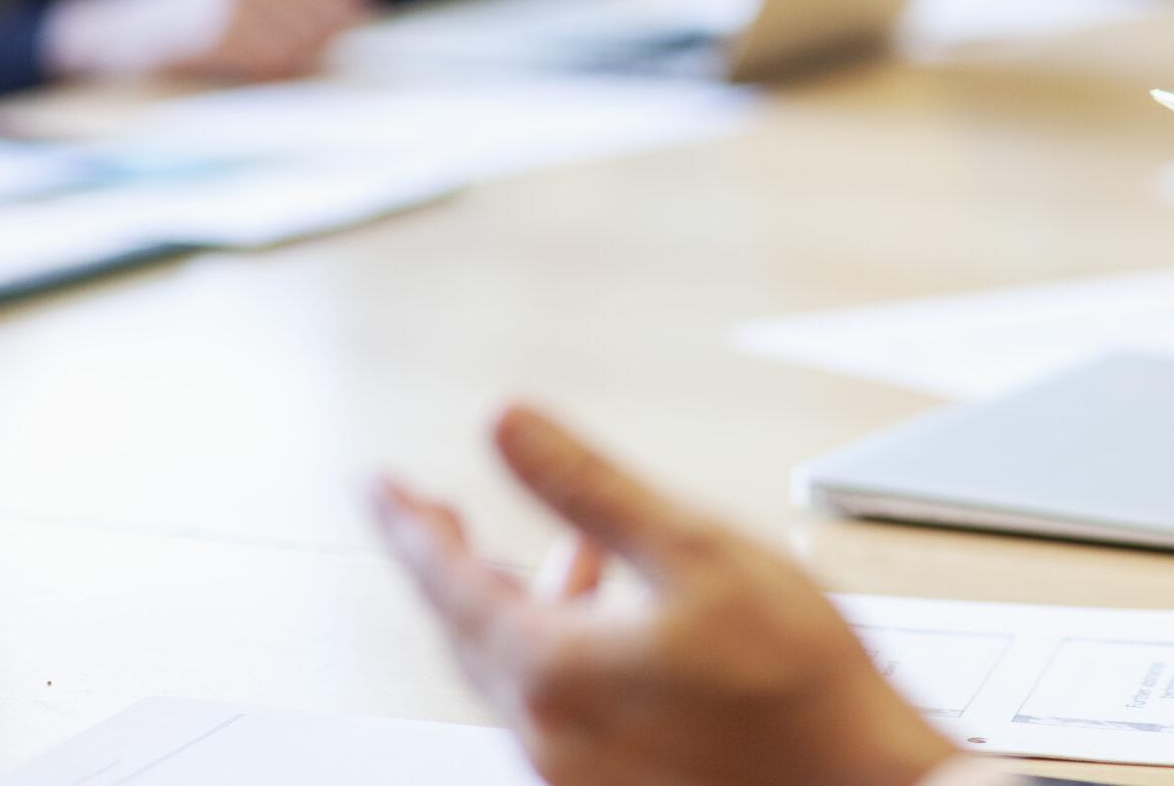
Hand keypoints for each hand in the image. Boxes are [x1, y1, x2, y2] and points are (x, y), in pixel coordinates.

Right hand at [40, 0, 376, 82]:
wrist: (112, 27)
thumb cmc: (187, 11)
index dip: (346, 16)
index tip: (353, 30)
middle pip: (321, 20)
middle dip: (322, 45)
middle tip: (311, 59)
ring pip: (297, 44)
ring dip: (298, 63)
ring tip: (280, 66)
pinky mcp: (211, 33)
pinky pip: (265, 62)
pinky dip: (270, 73)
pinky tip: (259, 72)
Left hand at [371, 405, 955, 785]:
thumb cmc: (797, 682)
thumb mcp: (694, 551)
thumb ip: (587, 487)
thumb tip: (503, 423)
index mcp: (552, 673)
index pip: (445, 584)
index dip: (406, 526)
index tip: (377, 485)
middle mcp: (547, 736)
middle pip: (468, 635)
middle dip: (450, 563)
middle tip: (431, 511)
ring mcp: (577, 772)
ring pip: (517, 672)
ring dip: (521, 602)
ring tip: (563, 552)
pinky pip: (558, 707)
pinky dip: (564, 648)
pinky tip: (618, 616)